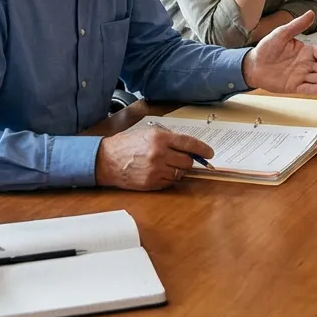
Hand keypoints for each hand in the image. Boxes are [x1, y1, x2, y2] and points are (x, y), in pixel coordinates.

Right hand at [95, 125, 214, 189]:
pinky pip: (170, 182)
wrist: (106, 160)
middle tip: (180, 158)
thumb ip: (169, 138)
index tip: (209, 153)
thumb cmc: (127, 144)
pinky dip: (168, 178)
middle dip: (187, 160)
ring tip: (165, 164)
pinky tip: (158, 172)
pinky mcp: (151, 183)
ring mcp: (155, 170)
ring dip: (177, 170)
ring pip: (180, 173)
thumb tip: (189, 147)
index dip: (202, 149)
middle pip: (187, 161)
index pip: (189, 144)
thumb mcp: (148, 133)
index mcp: (159, 138)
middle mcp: (159, 154)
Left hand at [243, 10, 316, 93]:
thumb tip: (311, 13)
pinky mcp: (294, 86)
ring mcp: (301, 76)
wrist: (253, 64)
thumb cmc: (267, 48)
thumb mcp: (282, 33)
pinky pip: (307, 88)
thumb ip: (297, 25)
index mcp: (306, 51)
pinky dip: (315, 89)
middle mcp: (307, 64)